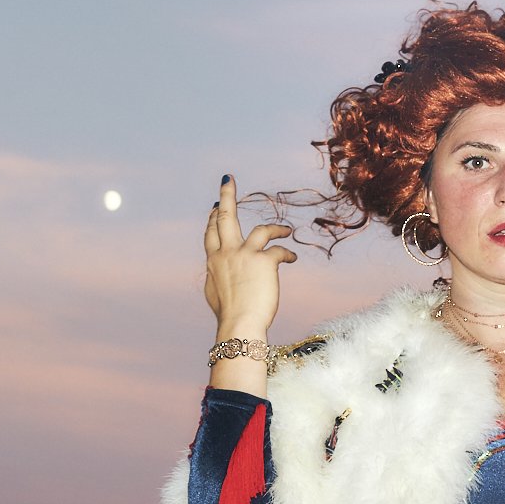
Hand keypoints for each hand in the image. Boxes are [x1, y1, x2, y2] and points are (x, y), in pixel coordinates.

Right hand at [203, 174, 296, 334]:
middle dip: (227, 195)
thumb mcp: (215, 293)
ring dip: (275, 227)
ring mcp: (244, 255)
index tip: (216, 207)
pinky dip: (287, 253)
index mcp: (213, 262)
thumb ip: (217, 277)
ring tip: (285, 230)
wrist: (239, 324)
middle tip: (228, 179)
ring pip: (260, 229)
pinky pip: (279, 250)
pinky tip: (293, 258)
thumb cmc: (229, 316)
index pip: (211, 234)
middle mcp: (226, 254)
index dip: (213, 219)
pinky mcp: (264, 261)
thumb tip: (216, 273)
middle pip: (224, 218)